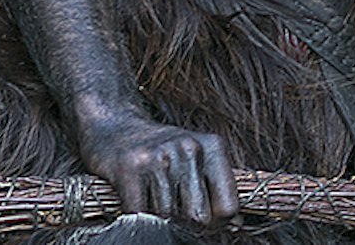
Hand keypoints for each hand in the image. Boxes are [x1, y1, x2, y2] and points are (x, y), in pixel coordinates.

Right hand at [72, 96, 238, 225]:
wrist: (117, 128)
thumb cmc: (163, 151)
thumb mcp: (198, 160)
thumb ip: (218, 190)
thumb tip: (236, 224)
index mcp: (213, 147)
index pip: (227, 206)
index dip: (217, 225)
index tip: (207, 226)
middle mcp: (189, 149)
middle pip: (198, 217)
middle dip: (188, 227)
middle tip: (179, 222)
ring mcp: (159, 158)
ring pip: (168, 218)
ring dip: (161, 222)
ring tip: (156, 207)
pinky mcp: (129, 169)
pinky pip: (139, 214)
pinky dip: (139, 218)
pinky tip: (140, 206)